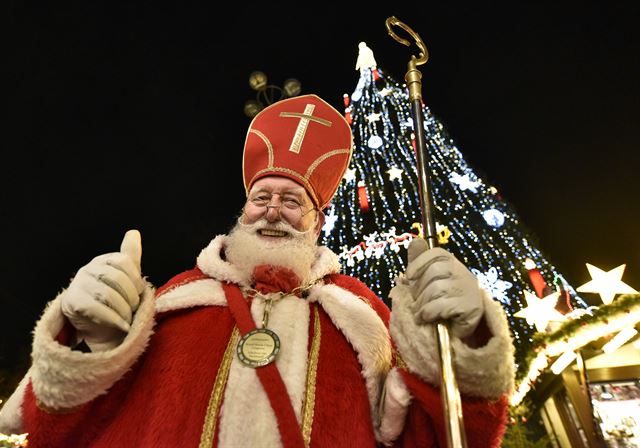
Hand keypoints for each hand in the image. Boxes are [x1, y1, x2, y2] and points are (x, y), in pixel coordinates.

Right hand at [61, 230, 144, 350]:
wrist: (100, 327)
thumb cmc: (116, 300)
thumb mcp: (127, 277)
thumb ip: (130, 256)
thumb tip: (133, 232)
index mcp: (103, 260)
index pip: (124, 261)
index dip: (136, 278)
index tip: (140, 292)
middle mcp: (88, 269)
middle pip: (116, 277)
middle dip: (131, 296)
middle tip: (135, 308)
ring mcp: (78, 284)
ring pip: (107, 294)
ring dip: (123, 309)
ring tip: (128, 318)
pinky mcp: (71, 302)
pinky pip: (96, 308)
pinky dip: (113, 319)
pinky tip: (123, 325)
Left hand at [404, 238, 482, 338]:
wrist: (455, 337)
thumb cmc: (437, 308)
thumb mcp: (425, 284)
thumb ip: (419, 264)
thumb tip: (415, 241)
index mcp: (452, 265)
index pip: (437, 253)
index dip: (419, 263)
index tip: (409, 277)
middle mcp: (464, 274)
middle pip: (435, 270)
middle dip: (419, 289)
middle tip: (416, 303)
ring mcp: (470, 291)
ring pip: (437, 289)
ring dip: (422, 304)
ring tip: (420, 314)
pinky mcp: (473, 309)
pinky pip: (443, 306)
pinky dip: (430, 313)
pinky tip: (428, 319)